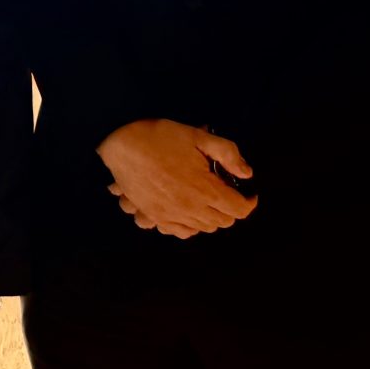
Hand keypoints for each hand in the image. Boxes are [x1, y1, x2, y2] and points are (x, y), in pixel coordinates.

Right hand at [97, 119, 258, 239]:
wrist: (120, 145)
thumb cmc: (159, 137)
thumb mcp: (198, 136)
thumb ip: (227, 153)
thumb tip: (247, 172)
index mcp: (205, 189)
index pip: (239, 210)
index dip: (249, 202)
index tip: (249, 193)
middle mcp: (190, 208)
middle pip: (223, 221)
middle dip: (231, 209)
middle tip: (227, 192)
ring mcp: (170, 215)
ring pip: (202, 228)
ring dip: (211, 217)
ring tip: (209, 201)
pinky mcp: (154, 216)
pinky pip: (179, 232)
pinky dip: (188, 226)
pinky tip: (188, 212)